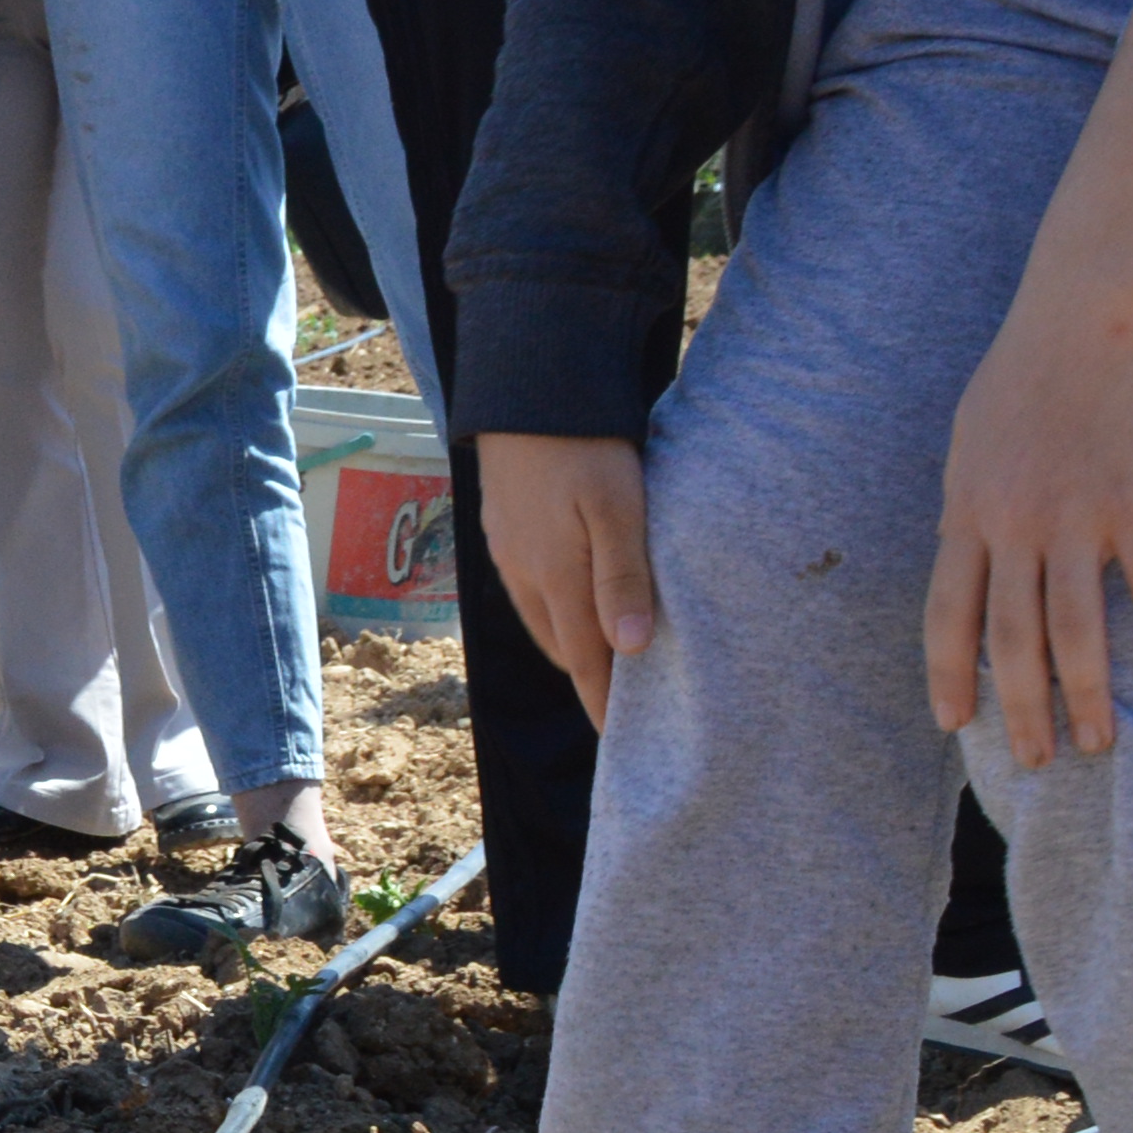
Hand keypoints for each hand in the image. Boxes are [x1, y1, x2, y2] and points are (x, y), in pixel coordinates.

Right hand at [478, 432, 658, 734]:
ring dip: (574, 647)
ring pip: (543, 622)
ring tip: (608, 659)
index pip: (586, 660)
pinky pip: (530, 592)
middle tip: (626, 702)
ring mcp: (509, 554)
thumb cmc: (584, 447)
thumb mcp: (619, 507)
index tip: (620, 740)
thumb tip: (629, 649)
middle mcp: (525, 575)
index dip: (603, 702)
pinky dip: (556, 612)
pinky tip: (577, 600)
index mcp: (556, 578)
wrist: (524, 392)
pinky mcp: (502, 532)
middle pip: (562, 649)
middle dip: (590, 680)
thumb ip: (623, 577)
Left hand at [929, 294, 1132, 768]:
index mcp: (966, 511)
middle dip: (1021, 709)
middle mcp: (1013, 524)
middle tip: (1037, 761)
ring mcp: (1074, 516)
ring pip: (1075, 629)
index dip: (949, 675)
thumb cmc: (1025, 371)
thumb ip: (971, 503)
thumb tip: (967, 547)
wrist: (1084, 312)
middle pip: (1010, 640)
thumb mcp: (971, 441)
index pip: (946, 615)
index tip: (954, 725)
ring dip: (1087, 695)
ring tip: (1098, 743)